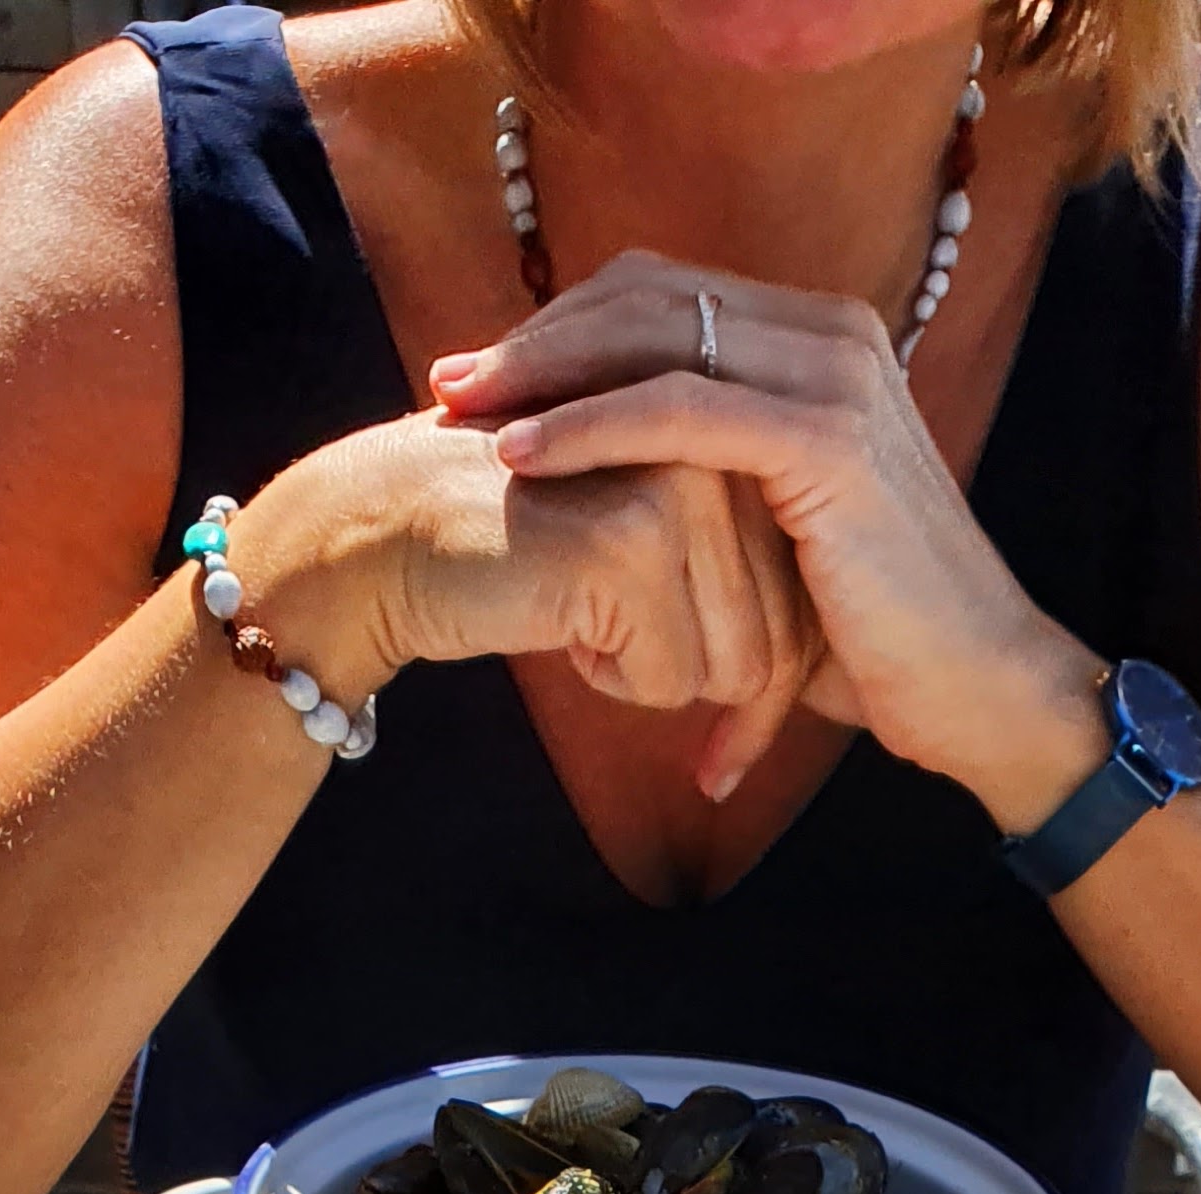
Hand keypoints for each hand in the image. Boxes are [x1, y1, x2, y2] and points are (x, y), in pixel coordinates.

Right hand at [233, 405, 818, 787]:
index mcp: (732, 434)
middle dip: (716, 696)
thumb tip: (805, 673)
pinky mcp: (631, 541)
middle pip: (776, 640)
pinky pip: (672, 678)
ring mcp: (679, 486)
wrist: (395, 532)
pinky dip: (614, 679)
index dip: (769, 690)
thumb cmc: (522, 553)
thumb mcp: (644, 549)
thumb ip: (728, 572)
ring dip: (652, 679)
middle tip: (619, 656)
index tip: (726, 752)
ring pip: (731, 666)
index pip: (801, 596)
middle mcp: (718, 448)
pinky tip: (559, 623)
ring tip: (582, 614)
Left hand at [430, 254, 1110, 818]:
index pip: (663, 293)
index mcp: (817, 341)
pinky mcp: (827, 440)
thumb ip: (712, 482)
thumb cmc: (872, 633)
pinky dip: (590, 426)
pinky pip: (678, 410)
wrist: (970, 687)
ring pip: (653, 338)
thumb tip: (623, 484)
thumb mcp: (775, 535)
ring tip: (461, 417)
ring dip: (544, 375)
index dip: (564, 325)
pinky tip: (520, 458)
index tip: (481, 378)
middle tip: (447, 386)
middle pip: (647, 295)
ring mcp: (834, 377)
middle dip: (536, 339)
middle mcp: (831, 334)